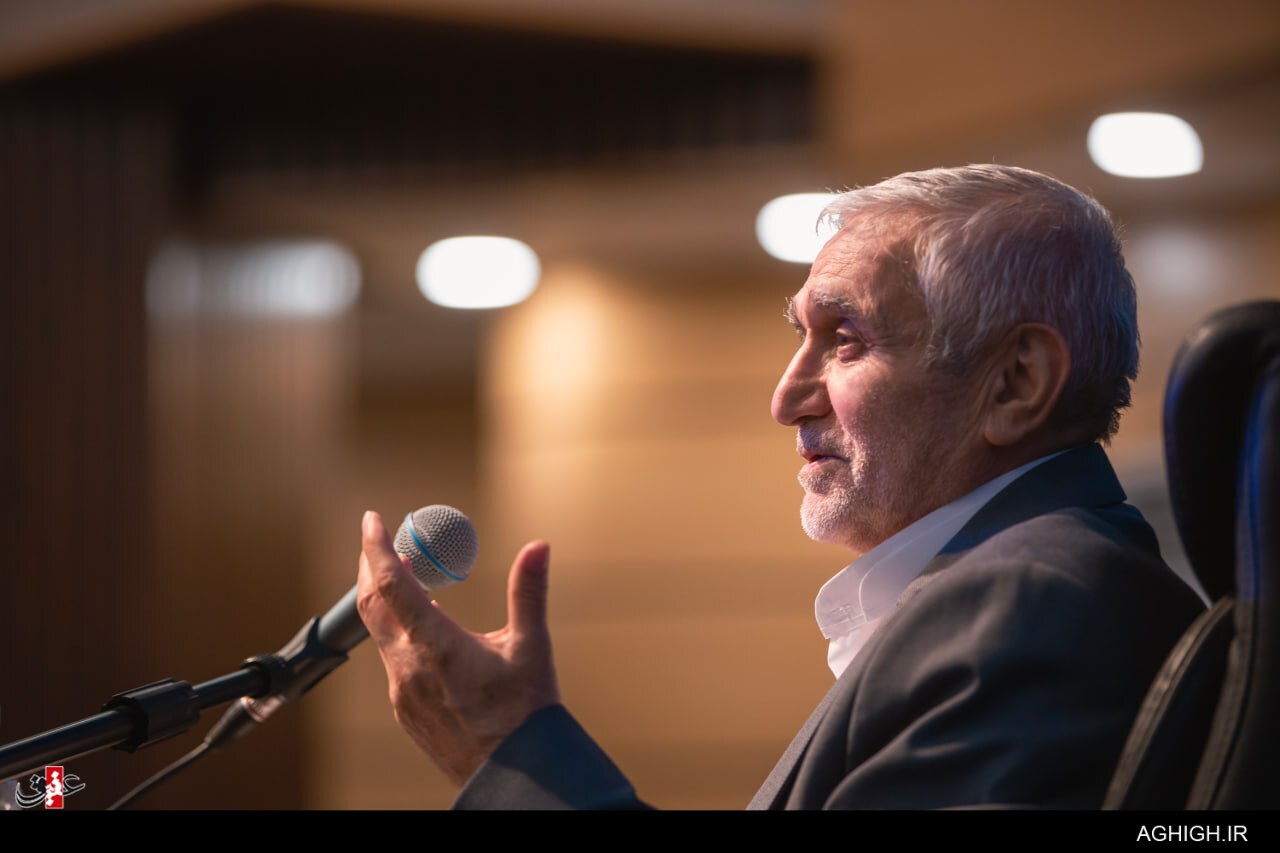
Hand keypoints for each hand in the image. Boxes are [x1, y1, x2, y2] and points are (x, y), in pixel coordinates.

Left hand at [356, 510, 560, 784]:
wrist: (511, 776)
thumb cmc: (524, 716)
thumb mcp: (531, 646)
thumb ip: (529, 591)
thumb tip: (538, 548)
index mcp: (434, 645)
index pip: (392, 582)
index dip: (378, 546)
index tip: (373, 520)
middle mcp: (407, 667)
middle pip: (371, 604)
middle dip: (371, 566)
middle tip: (380, 539)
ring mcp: (402, 691)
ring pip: (379, 633)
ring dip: (385, 599)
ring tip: (404, 575)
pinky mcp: (405, 709)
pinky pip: (391, 659)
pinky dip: (397, 630)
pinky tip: (420, 627)